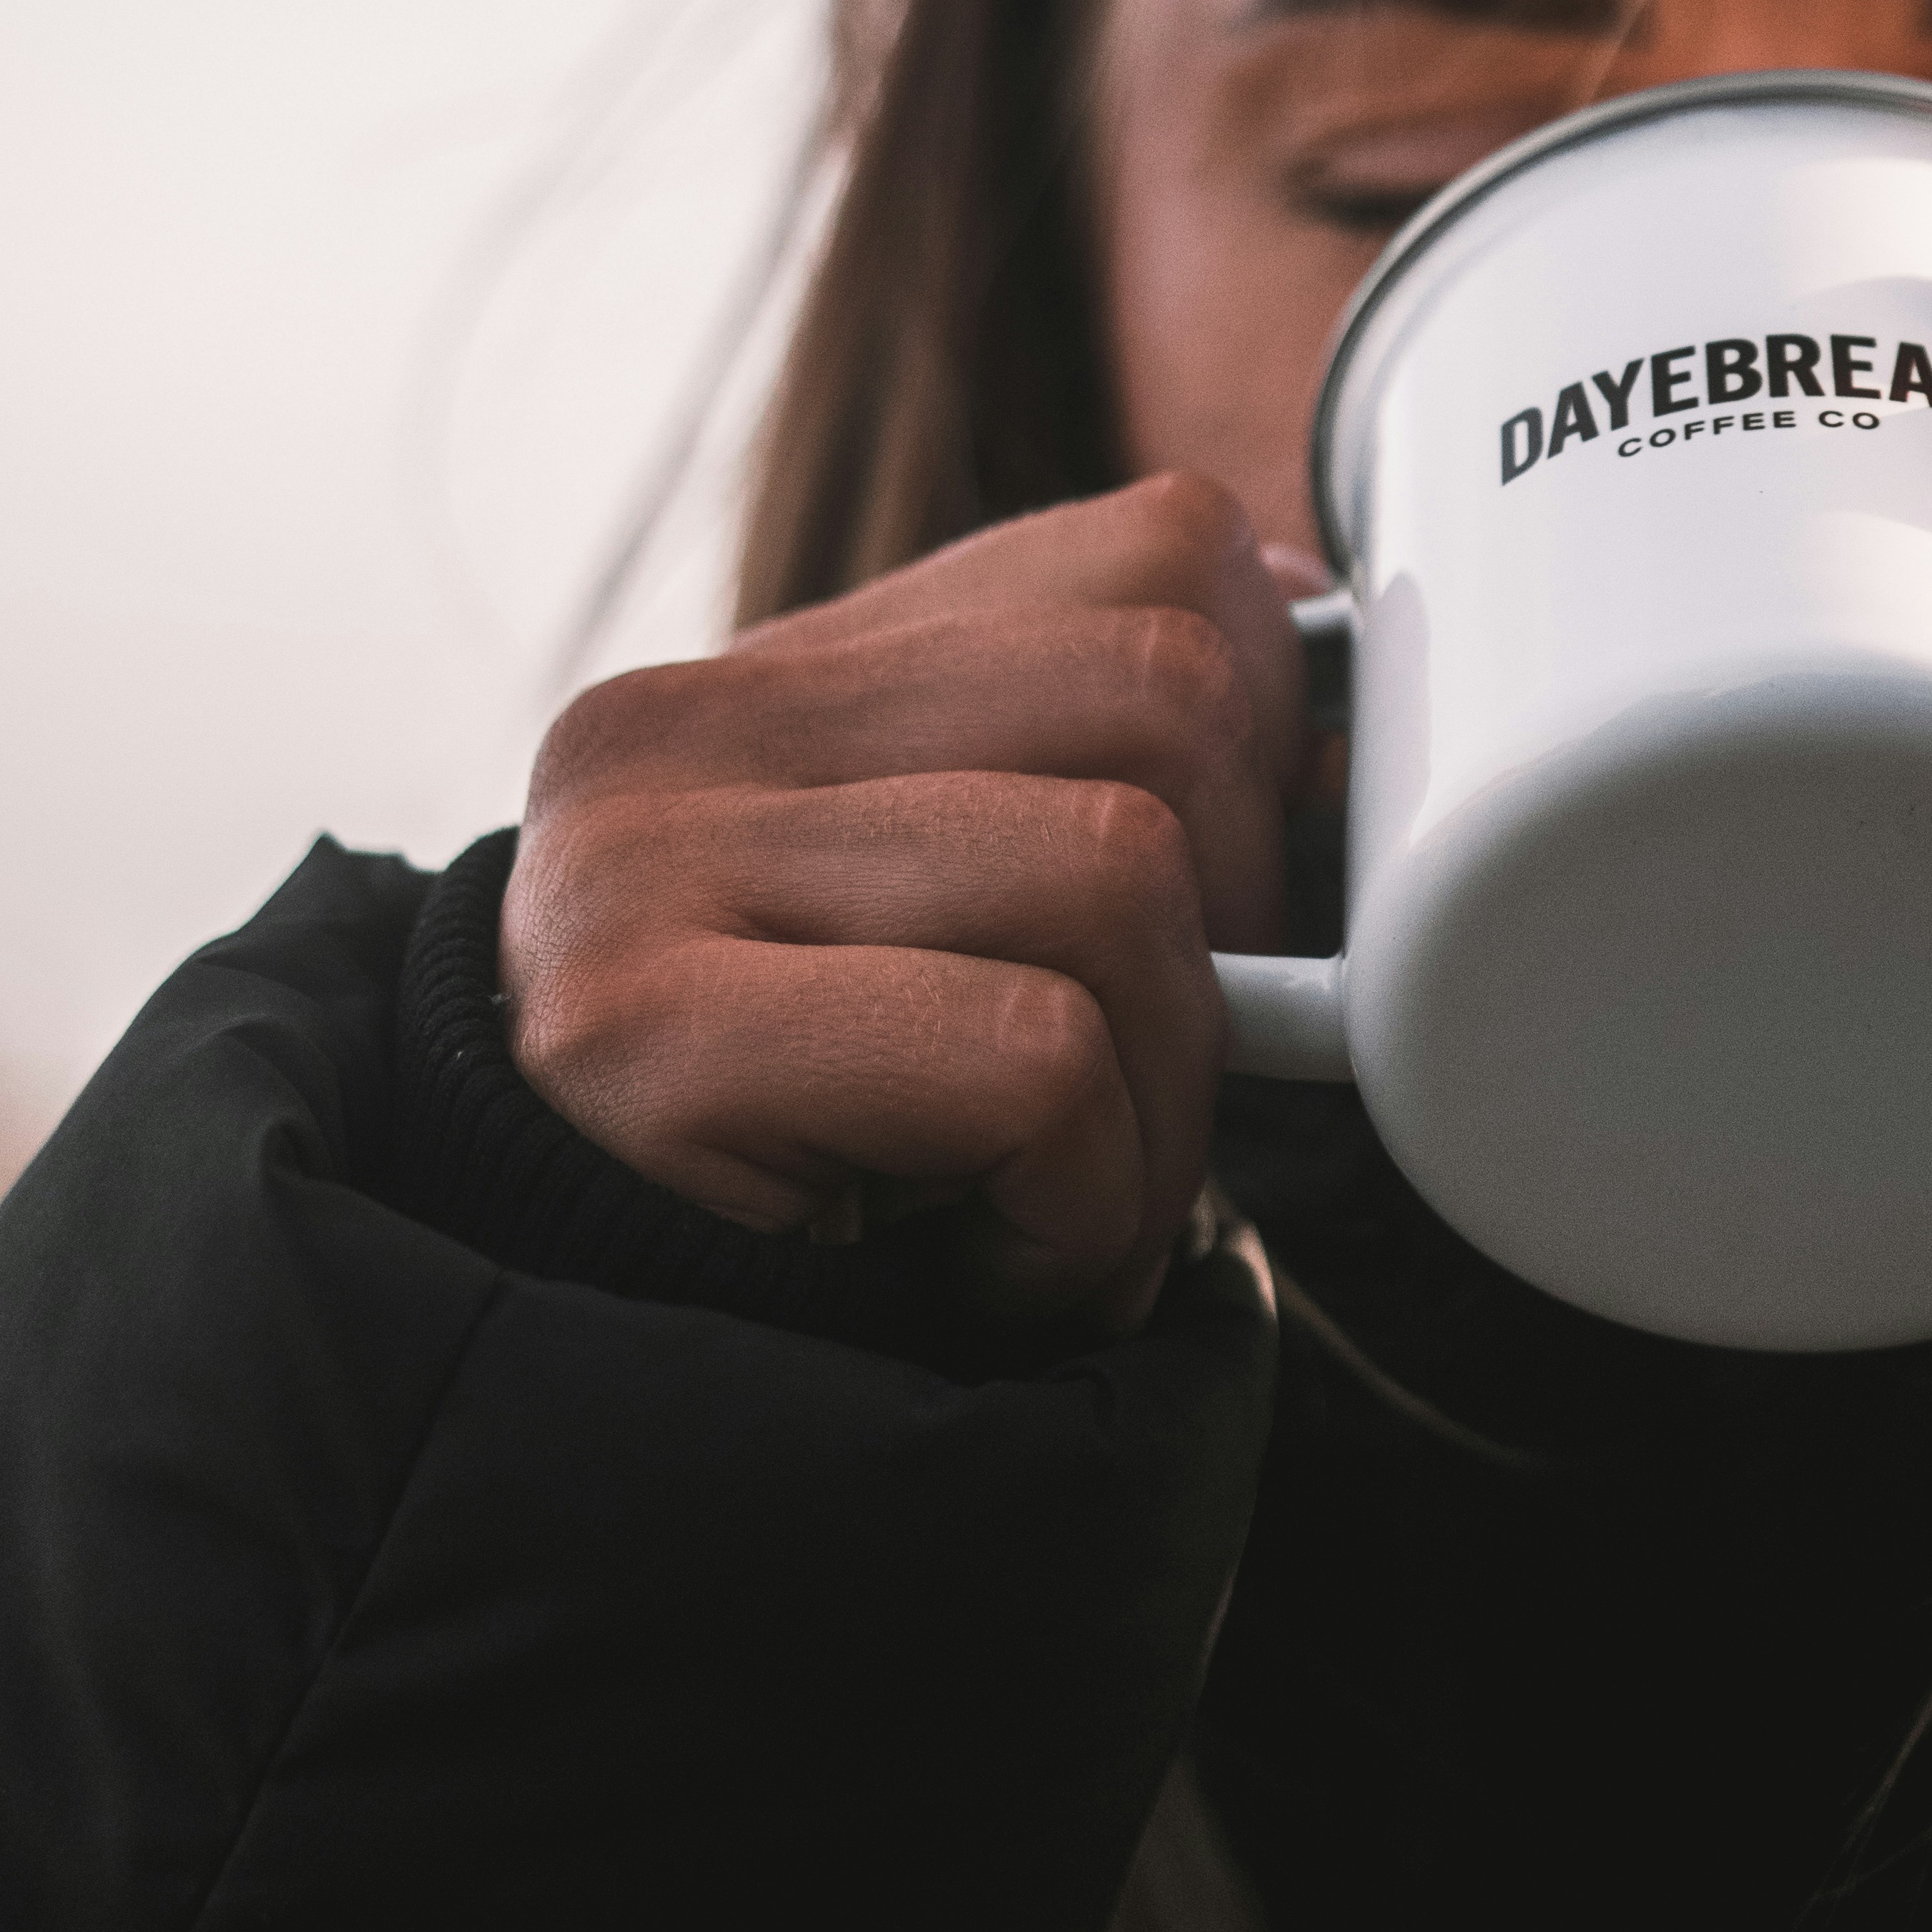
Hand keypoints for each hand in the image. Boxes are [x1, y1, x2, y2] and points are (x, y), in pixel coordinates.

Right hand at [500, 473, 1308, 1330]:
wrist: (577, 1382)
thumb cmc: (825, 1169)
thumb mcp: (966, 929)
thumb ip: (1102, 791)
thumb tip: (1355, 728)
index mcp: (788, 666)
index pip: (1161, 549)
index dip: (1268, 732)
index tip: (1229, 905)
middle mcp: (689, 723)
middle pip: (1166, 695)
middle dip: (1238, 930)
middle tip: (1144, 1088)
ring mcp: (642, 866)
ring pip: (1118, 870)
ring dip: (1166, 1102)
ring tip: (1063, 1199)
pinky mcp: (639, 1035)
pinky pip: (1033, 1057)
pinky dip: (1088, 1201)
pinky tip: (996, 1265)